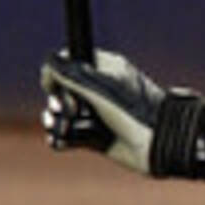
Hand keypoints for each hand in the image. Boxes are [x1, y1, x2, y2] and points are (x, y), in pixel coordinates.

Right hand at [41, 49, 174, 173]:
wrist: (156, 143)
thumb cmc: (134, 109)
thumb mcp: (99, 87)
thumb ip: (71, 74)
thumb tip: (49, 62)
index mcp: (106, 68)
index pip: (71, 61)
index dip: (57, 72)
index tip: (53, 85)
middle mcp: (100, 89)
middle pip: (60, 89)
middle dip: (58, 101)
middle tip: (71, 109)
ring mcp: (96, 113)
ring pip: (60, 115)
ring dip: (57, 122)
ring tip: (68, 128)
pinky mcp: (93, 136)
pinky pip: (65, 135)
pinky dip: (61, 139)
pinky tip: (64, 141)